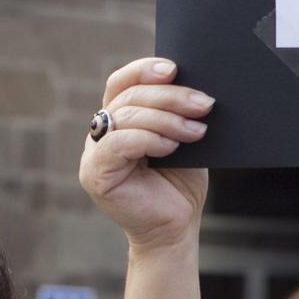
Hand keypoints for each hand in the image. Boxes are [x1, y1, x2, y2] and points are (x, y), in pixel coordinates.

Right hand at [79, 58, 211, 252]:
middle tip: (204, 104)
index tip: (174, 68)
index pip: (122, 82)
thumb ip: (177, 113)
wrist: (176, 230)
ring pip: (126, 116)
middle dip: (170, 97)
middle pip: (129, 97)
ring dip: (167, 119)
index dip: (144, 70)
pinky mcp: (94, 174)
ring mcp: (94, 154)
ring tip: (197, 130)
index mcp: (119, 120)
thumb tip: (195, 84)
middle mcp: (101, 133)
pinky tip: (172, 147)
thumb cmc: (179, 185)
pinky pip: (119, 144)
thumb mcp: (182, 139)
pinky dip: (149, 139)